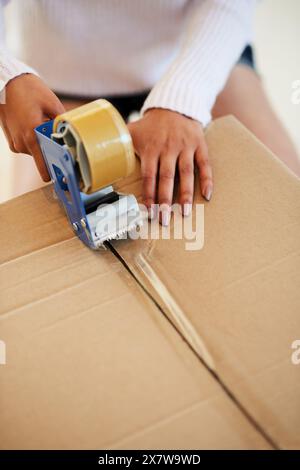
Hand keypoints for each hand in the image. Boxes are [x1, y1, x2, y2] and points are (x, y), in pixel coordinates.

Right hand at [0, 73, 64, 180]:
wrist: (7, 82)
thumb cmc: (29, 90)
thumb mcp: (53, 105)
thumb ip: (62, 125)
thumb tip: (71, 139)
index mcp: (32, 135)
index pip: (44, 166)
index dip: (57, 169)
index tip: (65, 172)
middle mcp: (22, 143)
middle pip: (44, 157)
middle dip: (51, 149)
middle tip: (56, 135)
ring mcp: (15, 143)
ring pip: (36, 152)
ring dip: (42, 143)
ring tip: (41, 124)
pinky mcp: (12, 141)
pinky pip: (28, 147)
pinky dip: (33, 140)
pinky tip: (33, 124)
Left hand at [127, 108, 212, 224]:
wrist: (175, 104)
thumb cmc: (151, 125)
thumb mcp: (133, 131)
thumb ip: (121, 145)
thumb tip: (101, 159)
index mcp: (151, 148)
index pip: (149, 176)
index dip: (149, 194)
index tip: (149, 211)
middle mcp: (169, 148)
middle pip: (167, 178)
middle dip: (166, 200)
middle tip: (165, 219)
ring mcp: (186, 147)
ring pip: (187, 173)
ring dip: (186, 194)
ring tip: (186, 212)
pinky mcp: (200, 145)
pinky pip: (205, 164)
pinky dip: (207, 179)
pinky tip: (207, 195)